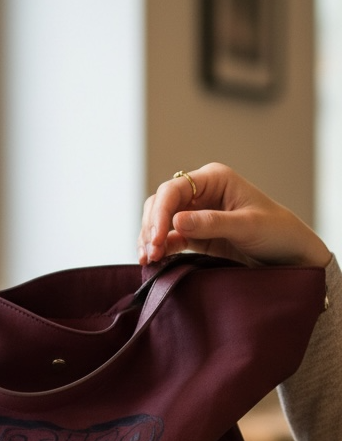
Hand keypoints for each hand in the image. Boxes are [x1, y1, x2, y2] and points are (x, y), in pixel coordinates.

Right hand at [138, 162, 330, 267]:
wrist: (291, 256)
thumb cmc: (277, 232)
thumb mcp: (247, 225)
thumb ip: (211, 223)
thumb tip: (175, 221)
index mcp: (214, 179)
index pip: (173, 190)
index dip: (160, 213)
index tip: (157, 238)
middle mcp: (201, 193)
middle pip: (160, 204)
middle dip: (151, 227)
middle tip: (151, 252)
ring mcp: (195, 215)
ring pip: (158, 222)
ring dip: (150, 239)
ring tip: (150, 259)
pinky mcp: (194, 235)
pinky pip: (167, 239)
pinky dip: (158, 249)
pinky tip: (154, 260)